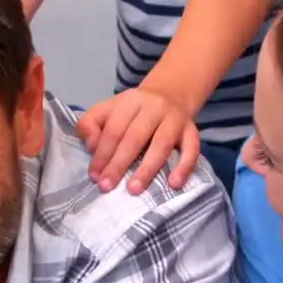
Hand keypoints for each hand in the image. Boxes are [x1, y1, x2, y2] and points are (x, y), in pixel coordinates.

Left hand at [75, 87, 201, 193]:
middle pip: (135, 137)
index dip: (102, 153)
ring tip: (133, 189)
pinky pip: (192, 149)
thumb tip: (91, 146)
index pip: (114, 128)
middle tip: (107, 186)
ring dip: (147, 169)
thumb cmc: (132, 111)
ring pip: (161, 144)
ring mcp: (175, 119)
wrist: (171, 93)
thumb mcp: (107, 110)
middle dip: (119, 164)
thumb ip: (90, 124)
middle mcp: (154, 107)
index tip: (94, 175)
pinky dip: (184, 167)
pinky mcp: (192, 131)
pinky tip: (174, 183)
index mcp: (129, 101)